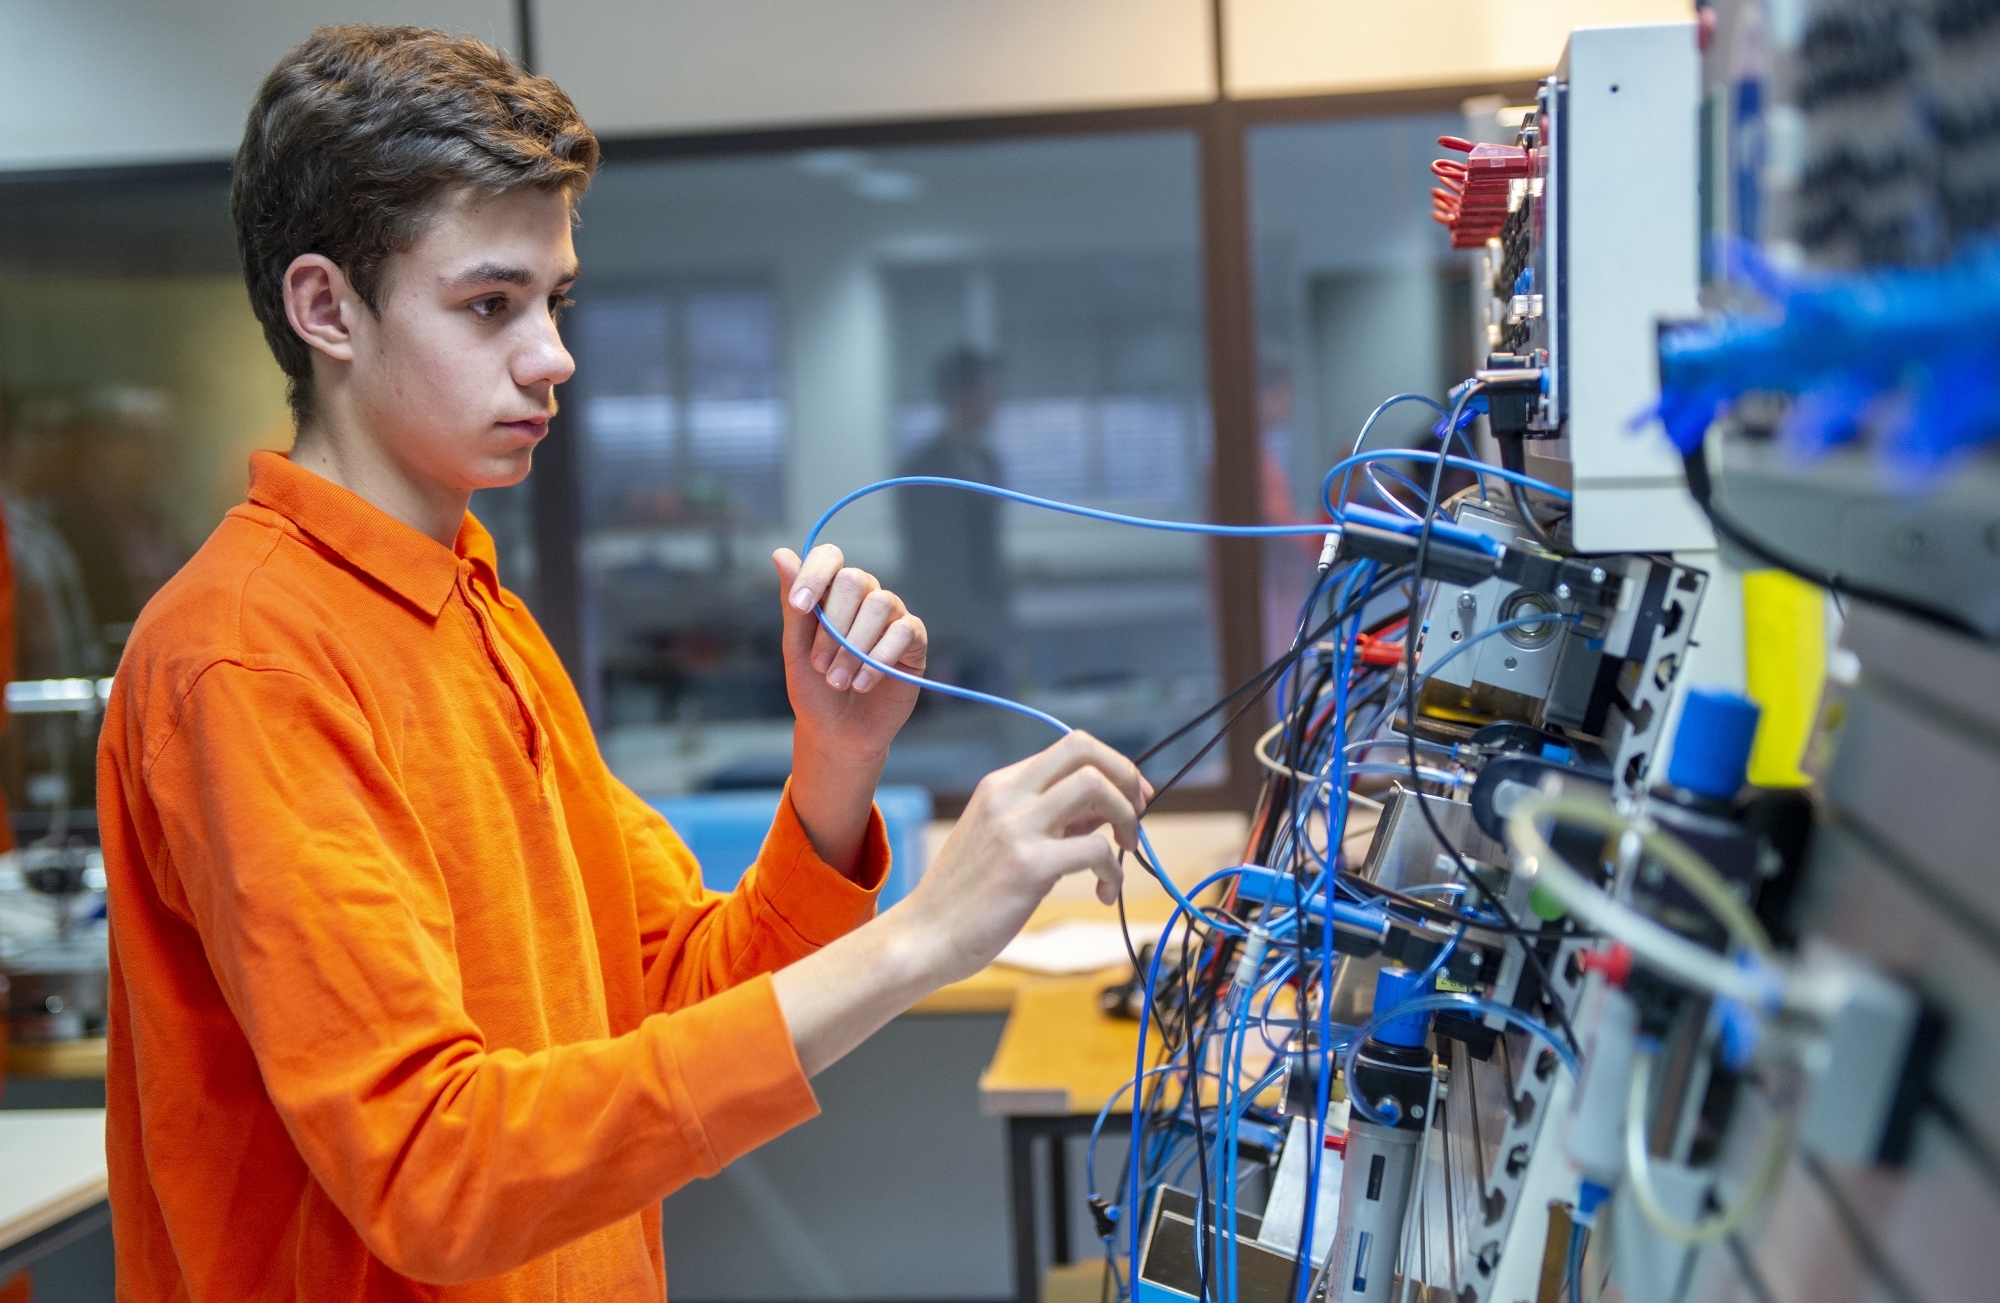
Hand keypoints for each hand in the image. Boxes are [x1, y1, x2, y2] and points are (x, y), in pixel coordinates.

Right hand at [769, 729, 1153, 1075]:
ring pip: (1095, 788)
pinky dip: (1113, 872)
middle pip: (1084, 751)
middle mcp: (1007, 795)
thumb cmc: (966, 896)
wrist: (924, 937)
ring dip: (1125, 819)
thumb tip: (1104, 812)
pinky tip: (1103, 892)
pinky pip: (1096, 851)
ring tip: (1121, 855)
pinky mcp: (1027, 865)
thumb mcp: (1003, 841)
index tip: (1131, 798)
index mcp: (1001, 785)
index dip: (1113, 766)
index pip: (1072, 746)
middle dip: (1126, 778)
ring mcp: (1015, 827)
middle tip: (1135, 817)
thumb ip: (1050, 820)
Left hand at [774, 545, 925, 761]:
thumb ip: (793, 604)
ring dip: (853, 647)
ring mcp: (891, 616)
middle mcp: (864, 597)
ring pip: (879, 604)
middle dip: (833, 624)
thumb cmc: (814, 690)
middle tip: (819, 665)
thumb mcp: (795, 649)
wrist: (838, 733)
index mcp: (832, 593)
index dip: (814, 575)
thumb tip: (781, 554)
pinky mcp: (914, 641)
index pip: (830, 558)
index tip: (800, 607)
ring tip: (838, 681)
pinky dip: (878, 660)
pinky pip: (903, 631)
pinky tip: (862, 683)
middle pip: (854, 580)